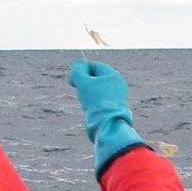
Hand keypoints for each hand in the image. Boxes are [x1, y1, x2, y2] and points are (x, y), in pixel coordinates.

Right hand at [69, 60, 148, 178]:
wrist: (109, 126)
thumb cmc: (96, 102)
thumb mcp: (83, 82)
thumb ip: (78, 69)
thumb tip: (79, 63)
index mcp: (113, 74)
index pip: (93, 66)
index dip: (80, 73)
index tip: (73, 84)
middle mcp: (118, 84)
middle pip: (95, 78)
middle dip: (85, 85)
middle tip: (81, 95)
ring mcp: (118, 96)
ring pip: (98, 90)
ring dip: (88, 95)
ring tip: (87, 105)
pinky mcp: (116, 108)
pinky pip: (102, 101)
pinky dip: (94, 104)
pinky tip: (92, 112)